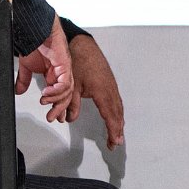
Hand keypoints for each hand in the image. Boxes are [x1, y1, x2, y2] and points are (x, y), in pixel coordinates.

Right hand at [15, 22, 76, 123]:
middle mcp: (61, 73)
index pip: (60, 95)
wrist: (34, 29)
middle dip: (60, 108)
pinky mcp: (64, 64)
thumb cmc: (33, 43)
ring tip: (45, 103)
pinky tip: (46, 93)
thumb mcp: (26, 67)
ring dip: (56, 100)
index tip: (52, 117)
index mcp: (54, 75)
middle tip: (52, 117)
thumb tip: (18, 91)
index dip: (57, 106)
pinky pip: (65, 82)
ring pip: (68, 91)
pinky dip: (57, 90)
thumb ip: (23, 80)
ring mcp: (64, 69)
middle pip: (66, 96)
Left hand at [68, 33, 126, 147]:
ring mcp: (112, 85)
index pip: (110, 115)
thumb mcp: (70, 86)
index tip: (113, 141)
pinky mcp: (110, 82)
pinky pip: (117, 100)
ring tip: (117, 134)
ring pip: (118, 107)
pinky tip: (116, 116)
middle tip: (115, 143)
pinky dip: (118, 112)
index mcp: (102, 91)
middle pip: (118, 114)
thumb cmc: (77, 61)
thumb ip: (71, 104)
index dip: (112, 130)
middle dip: (117, 130)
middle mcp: (110, 89)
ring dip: (119, 122)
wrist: (82, 45)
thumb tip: (69, 119)